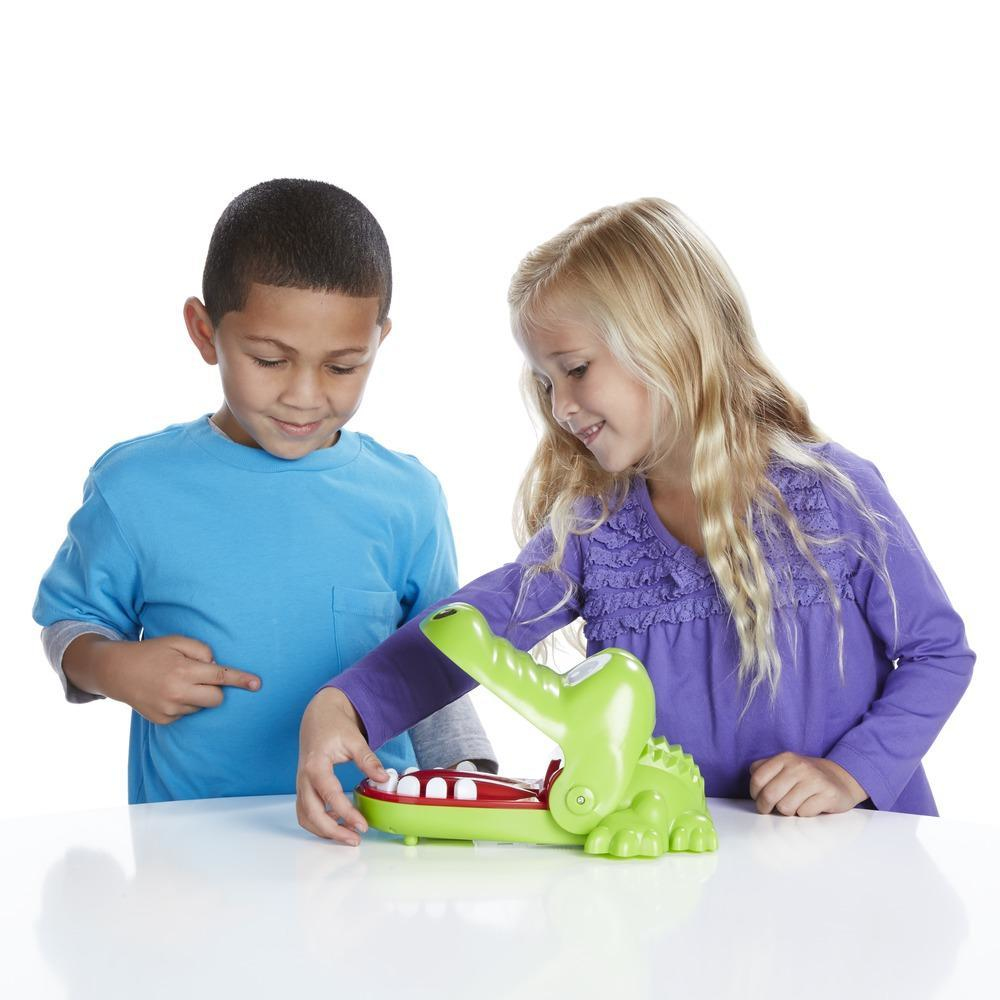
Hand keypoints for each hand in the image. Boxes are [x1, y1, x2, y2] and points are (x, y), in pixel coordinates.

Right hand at [63, 633, 260, 724]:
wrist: (116, 671)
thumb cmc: (151, 652)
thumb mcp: (176, 641)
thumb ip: (202, 650)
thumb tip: (216, 666)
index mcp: (183, 670)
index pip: (220, 676)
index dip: (241, 679)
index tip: (257, 684)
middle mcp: (177, 692)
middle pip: (216, 699)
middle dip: (217, 690)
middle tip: (203, 678)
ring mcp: (169, 709)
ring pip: (200, 707)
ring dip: (197, 696)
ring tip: (176, 683)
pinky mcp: (162, 720)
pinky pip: (186, 714)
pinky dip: (183, 705)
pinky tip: (168, 693)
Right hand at [296, 687, 388, 844]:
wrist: (318, 717)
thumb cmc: (334, 726)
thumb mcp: (354, 739)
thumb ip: (368, 760)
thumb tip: (384, 778)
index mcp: (315, 765)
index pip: (329, 795)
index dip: (345, 813)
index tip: (361, 825)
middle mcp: (304, 778)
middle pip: (311, 814)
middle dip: (332, 832)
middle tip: (355, 839)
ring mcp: (301, 785)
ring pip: (305, 817)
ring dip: (324, 831)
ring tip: (348, 836)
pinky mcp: (304, 788)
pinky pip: (306, 812)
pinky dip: (319, 824)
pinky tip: (338, 823)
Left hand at [749, 752, 867, 816]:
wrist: (840, 778)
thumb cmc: (806, 776)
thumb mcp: (785, 766)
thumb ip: (765, 769)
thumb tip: (753, 782)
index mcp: (785, 758)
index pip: (758, 778)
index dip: (755, 793)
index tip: (758, 799)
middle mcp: (799, 766)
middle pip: (770, 795)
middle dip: (766, 807)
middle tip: (771, 809)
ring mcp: (815, 780)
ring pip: (786, 807)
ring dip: (788, 811)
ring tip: (795, 804)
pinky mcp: (828, 795)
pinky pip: (804, 813)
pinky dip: (804, 813)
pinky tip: (810, 805)